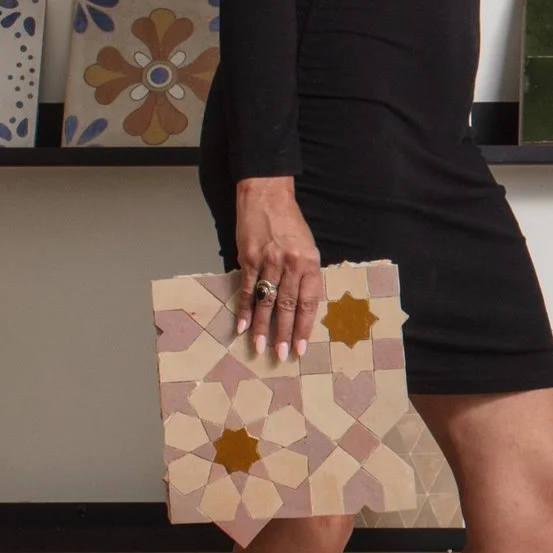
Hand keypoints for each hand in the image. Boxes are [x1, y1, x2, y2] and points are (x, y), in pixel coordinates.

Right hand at [232, 176, 323, 362]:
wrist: (267, 197)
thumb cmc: (290, 225)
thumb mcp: (307, 247)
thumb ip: (305, 274)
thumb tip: (301, 305)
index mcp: (311, 262)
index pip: (309, 300)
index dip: (304, 326)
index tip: (300, 347)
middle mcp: (292, 263)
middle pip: (288, 305)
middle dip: (284, 333)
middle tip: (281, 355)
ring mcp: (269, 261)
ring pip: (267, 301)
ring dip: (262, 327)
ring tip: (260, 347)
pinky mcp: (249, 258)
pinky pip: (247, 289)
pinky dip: (244, 310)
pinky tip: (241, 327)